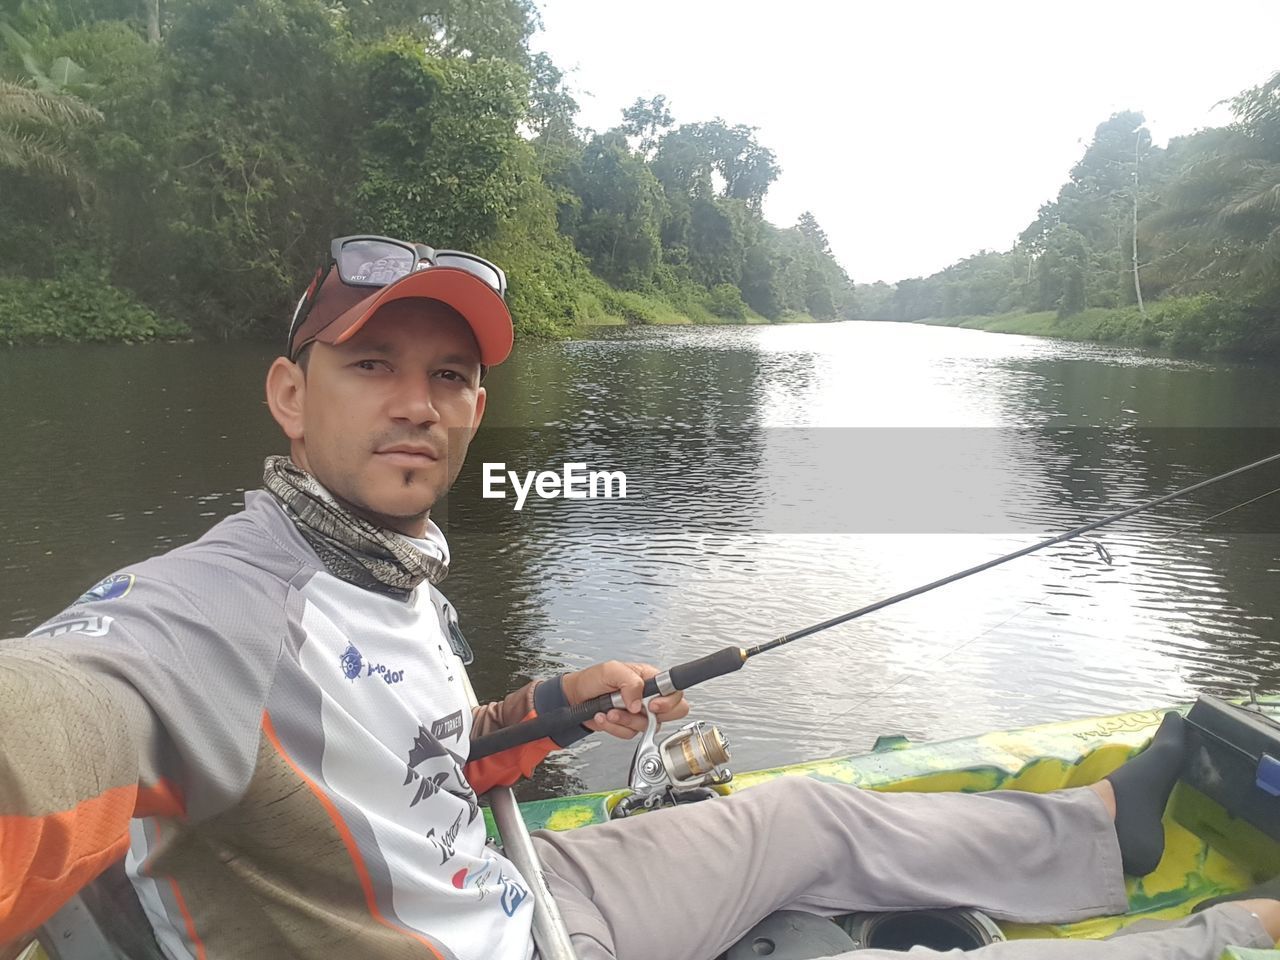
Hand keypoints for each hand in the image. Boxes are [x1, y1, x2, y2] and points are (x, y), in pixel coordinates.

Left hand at [560, 661, 689, 738]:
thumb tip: (639, 703)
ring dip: (625, 720)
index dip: (670, 701)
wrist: (576, 697)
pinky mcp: (629, 725)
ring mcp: (640, 713)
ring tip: (610, 710)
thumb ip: (630, 683)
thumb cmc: (594, 679)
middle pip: (672, 713)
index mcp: (649, 679)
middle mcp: (648, 696)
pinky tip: (605, 716)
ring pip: (648, 727)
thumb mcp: (611, 670)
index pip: (675, 691)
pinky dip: (615, 728)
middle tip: (634, 710)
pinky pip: (630, 734)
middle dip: (651, 716)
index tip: (653, 705)